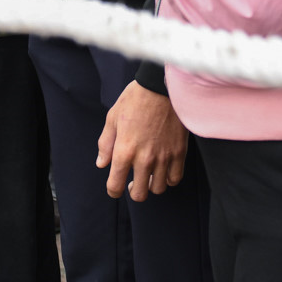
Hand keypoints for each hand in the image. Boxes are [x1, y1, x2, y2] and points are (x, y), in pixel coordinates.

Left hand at [96, 81, 188, 201]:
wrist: (161, 87)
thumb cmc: (135, 99)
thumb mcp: (112, 118)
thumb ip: (105, 144)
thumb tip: (102, 163)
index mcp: (124, 151)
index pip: (115, 186)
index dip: (113, 191)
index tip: (115, 187)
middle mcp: (144, 159)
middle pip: (139, 195)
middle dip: (134, 191)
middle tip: (133, 183)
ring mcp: (164, 157)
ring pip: (158, 189)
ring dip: (151, 185)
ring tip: (149, 176)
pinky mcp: (179, 152)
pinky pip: (175, 178)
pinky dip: (169, 178)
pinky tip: (164, 170)